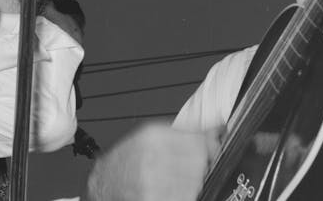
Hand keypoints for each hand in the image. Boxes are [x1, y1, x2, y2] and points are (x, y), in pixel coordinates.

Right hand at [83, 122, 219, 200]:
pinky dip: (183, 195)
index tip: (213, 150)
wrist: (105, 181)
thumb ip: (183, 132)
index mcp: (153, 136)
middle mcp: (152, 156)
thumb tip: (217, 128)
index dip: (210, 147)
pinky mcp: (152, 198)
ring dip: (192, 184)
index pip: (197, 140)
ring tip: (177, 182)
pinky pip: (184, 197)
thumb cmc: (127, 159)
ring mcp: (152, 180)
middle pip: (198, 163)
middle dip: (199, 167)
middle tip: (189, 169)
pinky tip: (172, 192)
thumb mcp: (151, 136)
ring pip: (194, 183)